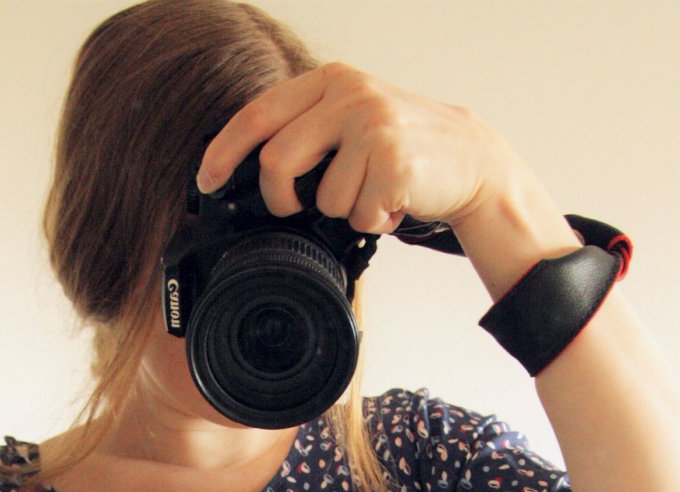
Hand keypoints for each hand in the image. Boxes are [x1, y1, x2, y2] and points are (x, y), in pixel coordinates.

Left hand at [196, 62, 516, 234]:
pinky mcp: (395, 163)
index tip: (207, 181)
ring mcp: (374, 126)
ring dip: (344, 212)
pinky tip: (393, 204)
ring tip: (372, 195)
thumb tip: (251, 174)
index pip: (259, 113)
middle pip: (279, 161)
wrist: (473, 161)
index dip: (225, 151)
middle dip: (280, 200)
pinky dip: (373, 223)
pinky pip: (358, 215)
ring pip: (322, 198)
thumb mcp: (353, 121)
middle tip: (294, 209)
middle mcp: (351, 94)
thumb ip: (309, 132)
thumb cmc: (405, 150)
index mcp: (332, 81)